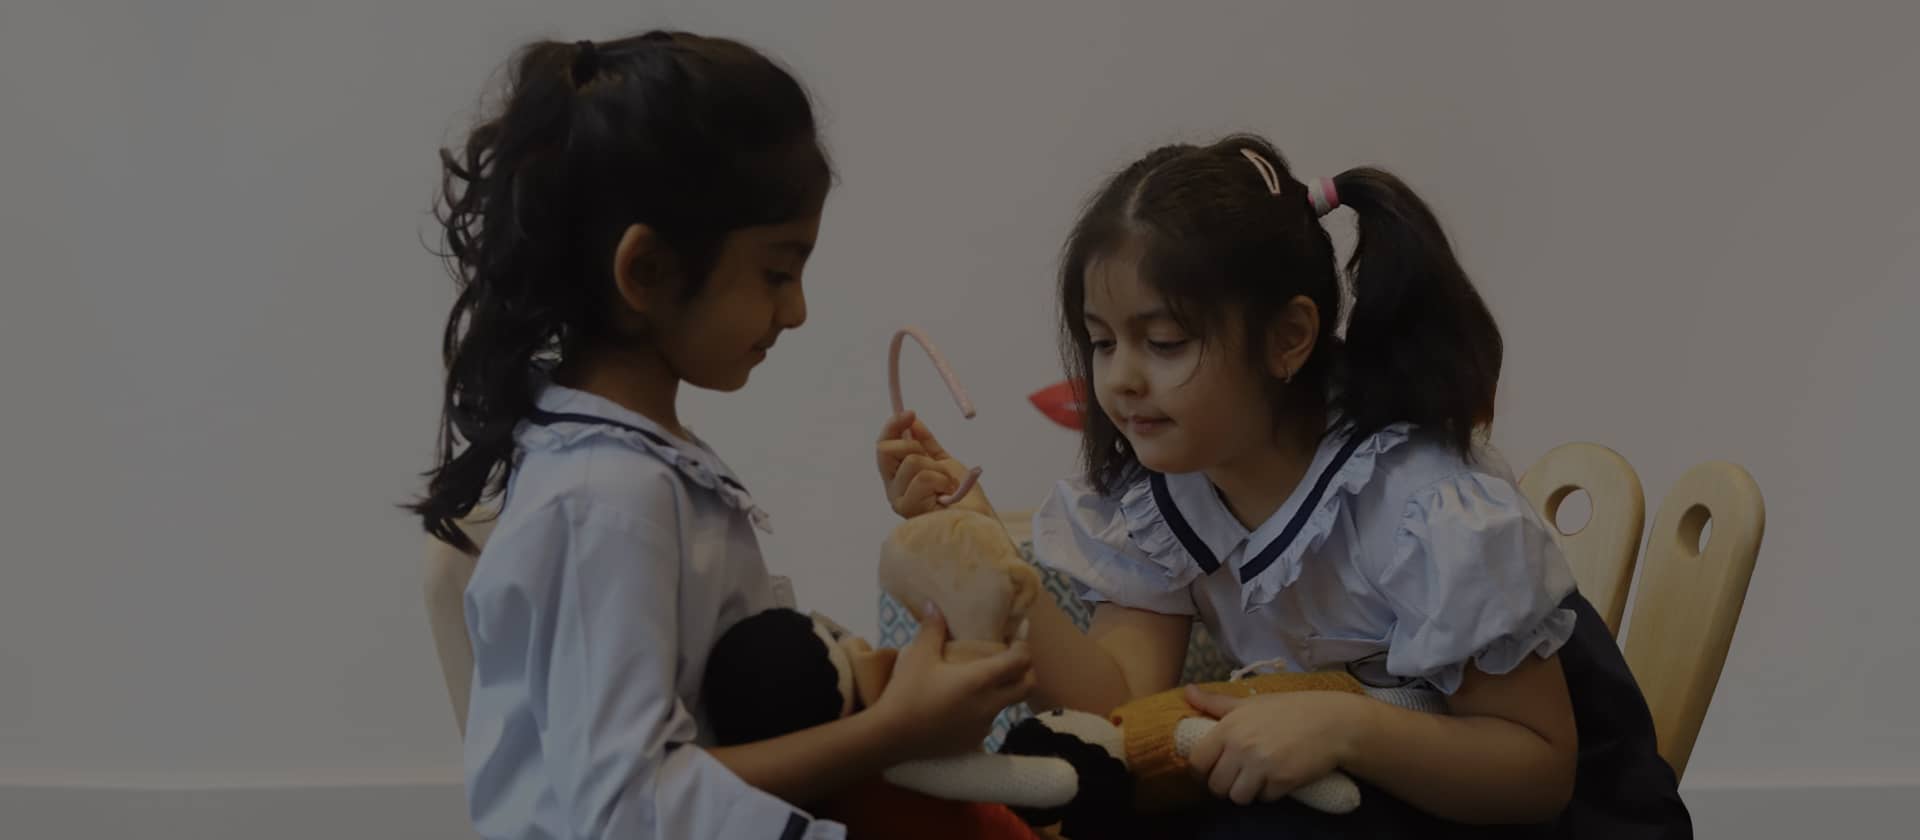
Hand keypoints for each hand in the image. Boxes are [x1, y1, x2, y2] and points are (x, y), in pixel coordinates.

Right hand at [871, 603, 1035, 760]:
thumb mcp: (918, 656)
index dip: (1023, 648)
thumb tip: (934, 605)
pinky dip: (984, 709)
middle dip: (1025, 671)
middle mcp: (989, 704)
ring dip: (1003, 691)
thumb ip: (932, 629)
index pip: (1021, 662)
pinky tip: (963, 705)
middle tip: (1009, 660)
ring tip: (981, 682)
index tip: (1014, 640)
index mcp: (980, 680)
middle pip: (1027, 686)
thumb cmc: (906, 693)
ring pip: (1007, 705)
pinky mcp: (973, 742)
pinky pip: (988, 721)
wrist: (891, 736)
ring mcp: (983, 726)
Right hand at [875, 410, 992, 517]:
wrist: (979, 522)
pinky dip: (942, 480)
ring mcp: (898, 499)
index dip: (894, 426)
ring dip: (937, 469)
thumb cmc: (964, 499)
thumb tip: (913, 421)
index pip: (884, 445)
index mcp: (898, 478)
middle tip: (935, 461)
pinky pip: (923, 477)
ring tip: (946, 486)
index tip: (910, 413)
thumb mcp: (943, 462)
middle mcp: (893, 489)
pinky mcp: (908, 508)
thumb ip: (926, 444)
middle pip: (886, 449)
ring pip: (911, 460)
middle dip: (913, 445)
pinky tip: (947, 495)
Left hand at [1184, 686, 1370, 805]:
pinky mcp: (1282, 781)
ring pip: (1237, 797)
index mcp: (1230, 727)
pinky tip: (1277, 779)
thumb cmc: (1290, 710)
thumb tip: (1187, 692)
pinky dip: (1269, 794)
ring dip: (1245, 793)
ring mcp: (1262, 765)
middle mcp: (1242, 747)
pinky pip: (1264, 799)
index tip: (1210, 772)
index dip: (1200, 772)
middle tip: (1236, 778)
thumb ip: (1216, 703)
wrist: (1332, 722)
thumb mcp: (1251, 702)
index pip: (1197, 761)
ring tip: (1255, 780)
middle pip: (1216, 785)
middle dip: (1224, 786)